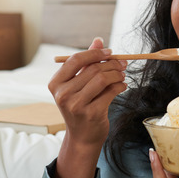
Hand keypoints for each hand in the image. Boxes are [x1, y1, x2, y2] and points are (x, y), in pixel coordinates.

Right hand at [49, 37, 126, 177]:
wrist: (82, 137)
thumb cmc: (80, 107)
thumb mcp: (78, 84)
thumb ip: (87, 62)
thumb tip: (98, 40)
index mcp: (55, 83)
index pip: (75, 60)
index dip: (95, 53)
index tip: (110, 52)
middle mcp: (63, 94)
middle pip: (92, 69)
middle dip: (111, 64)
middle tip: (122, 64)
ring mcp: (76, 105)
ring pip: (103, 79)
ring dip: (117, 74)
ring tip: (122, 74)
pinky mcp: (92, 114)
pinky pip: (111, 92)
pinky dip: (120, 86)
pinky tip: (123, 85)